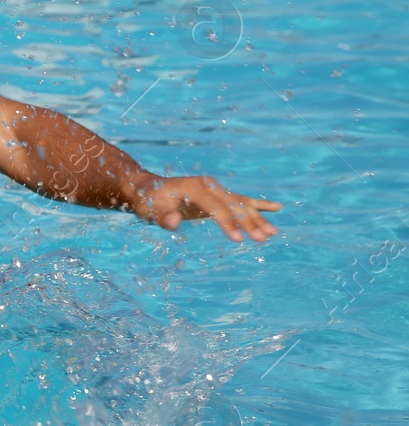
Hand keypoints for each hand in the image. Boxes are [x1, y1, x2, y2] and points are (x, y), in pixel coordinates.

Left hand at [126, 174, 279, 241]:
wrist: (148, 188)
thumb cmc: (149, 201)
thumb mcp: (150, 210)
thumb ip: (162, 217)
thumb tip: (173, 223)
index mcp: (194, 188)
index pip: (216, 208)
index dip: (227, 223)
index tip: (239, 239)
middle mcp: (208, 186)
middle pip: (233, 205)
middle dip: (248, 222)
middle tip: (263, 238)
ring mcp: (215, 189)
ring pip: (241, 204)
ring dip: (257, 218)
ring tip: (273, 233)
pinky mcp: (217, 195)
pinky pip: (240, 200)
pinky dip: (258, 205)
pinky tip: (277, 208)